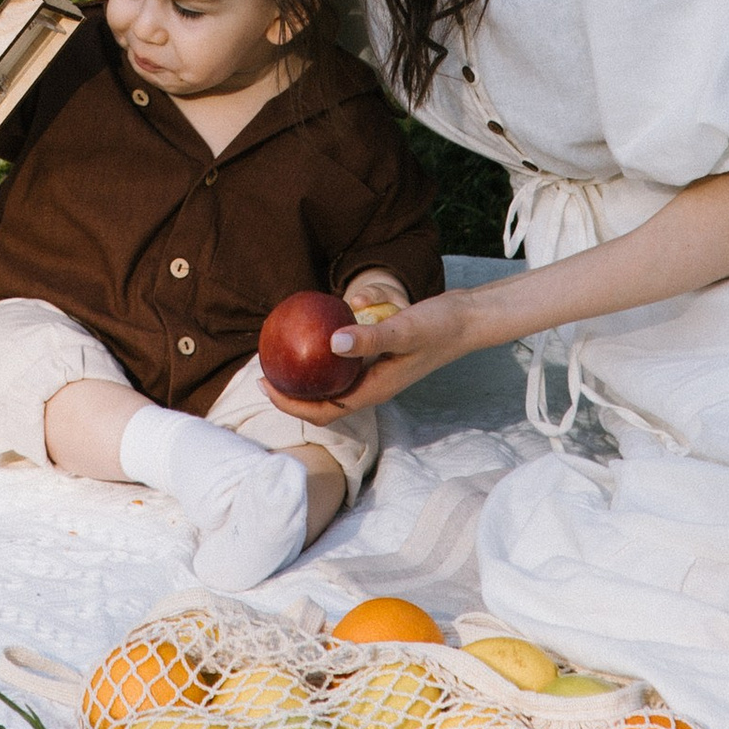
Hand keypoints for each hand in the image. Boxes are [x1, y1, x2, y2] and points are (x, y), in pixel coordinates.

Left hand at [260, 286, 478, 420]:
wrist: (466, 319)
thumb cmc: (438, 326)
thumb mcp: (403, 329)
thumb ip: (370, 337)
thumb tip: (330, 342)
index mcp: (376, 389)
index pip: (325, 409)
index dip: (293, 403)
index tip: (265, 386)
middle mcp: (374, 385)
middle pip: (325, 400)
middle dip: (292, 393)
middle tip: (262, 373)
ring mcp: (377, 372)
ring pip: (334, 381)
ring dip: (308, 375)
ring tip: (280, 357)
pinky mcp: (380, 355)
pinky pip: (345, 360)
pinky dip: (326, 352)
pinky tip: (314, 330)